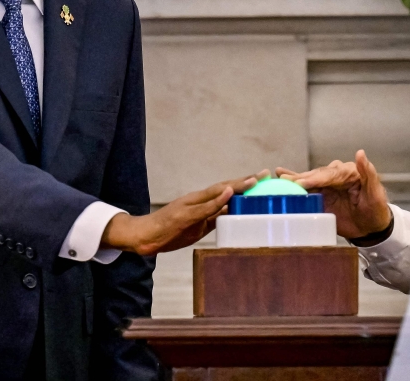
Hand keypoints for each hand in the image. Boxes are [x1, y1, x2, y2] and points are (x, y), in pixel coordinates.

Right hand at [101, 170, 267, 255]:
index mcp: (201, 203)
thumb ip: (212, 218)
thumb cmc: (170, 231)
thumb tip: (232, 214)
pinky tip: (229, 194)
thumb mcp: (196, 226)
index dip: (245, 184)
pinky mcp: (183, 215)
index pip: (226, 190)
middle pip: (225, 187)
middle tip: (266, 174)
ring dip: (236, 186)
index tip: (263, 178)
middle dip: (246, 181)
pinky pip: (203, 208)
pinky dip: (216, 200)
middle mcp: (197, 200)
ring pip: (216, 193)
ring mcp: (190, 206)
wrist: (143, 236)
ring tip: (253, 180)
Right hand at [277, 150, 390, 238]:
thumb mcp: (375, 193)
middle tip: (284, 180)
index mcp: (348, 172)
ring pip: (308, 181)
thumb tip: (360, 153)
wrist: (372, 228)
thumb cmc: (376, 210)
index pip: (330, 174)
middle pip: (316, 176)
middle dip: (300, 178)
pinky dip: (294, 183)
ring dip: (293, 179)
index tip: (301, 182)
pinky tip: (280, 176)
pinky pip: (306, 189)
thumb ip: (368, 173)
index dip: (315, 178)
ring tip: (278, 176)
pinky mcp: (321, 196)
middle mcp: (335, 176)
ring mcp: (327, 186)